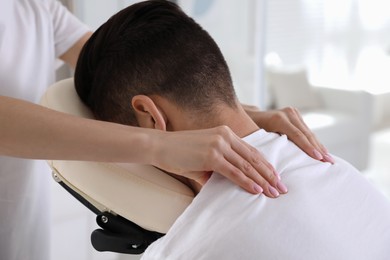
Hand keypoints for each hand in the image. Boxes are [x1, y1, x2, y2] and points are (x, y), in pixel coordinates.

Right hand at [151, 126, 285, 196]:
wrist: (159, 146)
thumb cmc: (179, 152)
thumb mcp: (204, 157)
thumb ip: (219, 167)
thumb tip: (230, 183)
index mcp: (226, 133)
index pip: (251, 151)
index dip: (265, 165)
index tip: (275, 177)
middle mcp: (225, 136)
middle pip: (253, 158)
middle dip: (270, 175)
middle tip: (282, 188)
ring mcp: (219, 145)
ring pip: (247, 166)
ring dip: (262, 181)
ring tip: (274, 192)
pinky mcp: (211, 156)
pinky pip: (234, 172)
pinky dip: (246, 182)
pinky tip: (257, 190)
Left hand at [244, 105, 333, 163]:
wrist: (252, 116)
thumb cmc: (252, 131)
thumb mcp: (259, 137)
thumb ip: (269, 145)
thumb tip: (277, 163)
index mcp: (279, 119)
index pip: (298, 135)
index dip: (309, 147)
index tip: (319, 158)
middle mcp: (288, 113)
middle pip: (307, 134)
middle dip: (319, 149)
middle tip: (329, 161)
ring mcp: (294, 113)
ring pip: (309, 132)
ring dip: (319, 146)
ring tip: (329, 159)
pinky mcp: (297, 115)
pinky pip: (307, 131)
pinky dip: (314, 142)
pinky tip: (322, 152)